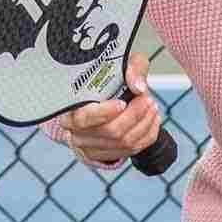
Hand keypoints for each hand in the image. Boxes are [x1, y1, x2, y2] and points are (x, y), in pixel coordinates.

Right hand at [42, 52, 164, 167]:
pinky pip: (132, 150)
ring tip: (152, 107)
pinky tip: (152, 119)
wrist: (102, 101)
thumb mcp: (118, 65)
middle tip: (146, 99)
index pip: (83, 118)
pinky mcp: (107, 156)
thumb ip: (131, 68)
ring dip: (144, 124)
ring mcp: (91, 148)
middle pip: (110, 131)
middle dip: (134, 115)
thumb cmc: (105, 82)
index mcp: (69, 111)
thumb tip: (138, 85)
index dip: (104, 113)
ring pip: (124, 142)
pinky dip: (147, 135)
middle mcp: (76, 133)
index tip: (122, 103)